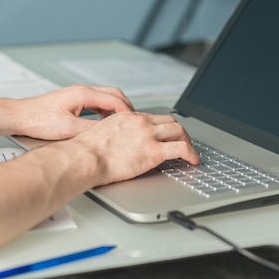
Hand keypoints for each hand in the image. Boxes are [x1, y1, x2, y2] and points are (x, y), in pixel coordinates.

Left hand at [14, 85, 133, 139]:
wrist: (20, 116)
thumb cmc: (38, 120)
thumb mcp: (68, 129)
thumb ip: (91, 129)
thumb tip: (108, 133)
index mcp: (83, 94)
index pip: (115, 99)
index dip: (127, 112)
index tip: (133, 123)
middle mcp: (82, 91)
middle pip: (114, 94)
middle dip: (126, 107)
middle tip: (133, 122)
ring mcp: (78, 94)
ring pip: (106, 97)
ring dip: (116, 109)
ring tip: (122, 123)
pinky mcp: (73, 101)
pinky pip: (97, 102)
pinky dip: (106, 111)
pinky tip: (105, 123)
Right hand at [66, 111, 198, 185]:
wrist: (85, 158)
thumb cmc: (86, 152)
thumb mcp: (100, 134)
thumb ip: (114, 135)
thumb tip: (116, 145)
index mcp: (127, 117)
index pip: (153, 118)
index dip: (163, 127)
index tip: (166, 135)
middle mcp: (141, 122)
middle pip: (170, 121)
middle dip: (180, 132)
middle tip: (183, 142)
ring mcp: (149, 135)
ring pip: (180, 131)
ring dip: (189, 142)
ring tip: (191, 153)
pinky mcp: (154, 151)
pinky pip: (182, 149)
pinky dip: (192, 154)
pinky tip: (193, 161)